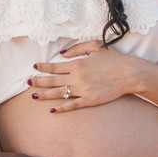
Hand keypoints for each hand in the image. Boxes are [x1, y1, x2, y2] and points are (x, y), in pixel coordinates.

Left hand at [29, 40, 143, 112]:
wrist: (130, 74)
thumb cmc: (114, 59)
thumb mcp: (96, 46)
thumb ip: (77, 48)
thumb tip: (62, 54)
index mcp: (78, 64)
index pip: (55, 66)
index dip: (43, 67)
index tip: (34, 67)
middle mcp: (77, 77)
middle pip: (53, 81)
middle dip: (38, 81)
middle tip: (27, 82)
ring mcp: (83, 90)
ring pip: (59, 94)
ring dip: (45, 95)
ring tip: (34, 96)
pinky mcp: (90, 100)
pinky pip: (72, 105)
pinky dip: (61, 108)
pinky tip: (52, 110)